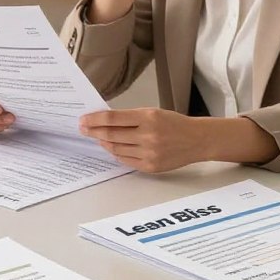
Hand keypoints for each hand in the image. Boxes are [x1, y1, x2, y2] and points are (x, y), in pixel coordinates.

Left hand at [79, 107, 210, 172]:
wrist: (196, 140)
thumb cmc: (174, 124)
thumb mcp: (153, 113)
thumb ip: (131, 117)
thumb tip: (104, 121)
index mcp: (148, 117)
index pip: (113, 118)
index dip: (94, 119)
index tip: (83, 119)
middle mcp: (148, 135)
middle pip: (111, 134)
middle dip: (93, 131)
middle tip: (83, 128)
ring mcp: (149, 153)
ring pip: (116, 149)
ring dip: (104, 143)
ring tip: (98, 138)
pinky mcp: (150, 166)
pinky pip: (126, 160)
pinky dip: (116, 153)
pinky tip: (111, 148)